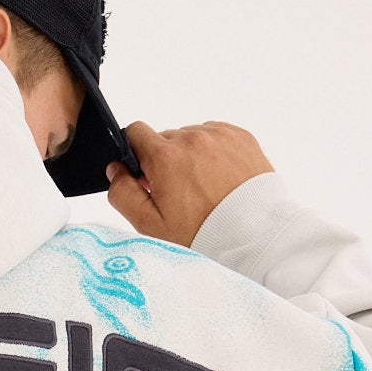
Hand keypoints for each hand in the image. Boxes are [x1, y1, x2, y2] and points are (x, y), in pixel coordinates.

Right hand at [105, 120, 274, 247]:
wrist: (256, 238)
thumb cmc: (204, 234)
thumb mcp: (151, 225)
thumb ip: (123, 194)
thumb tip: (115, 170)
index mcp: (165, 155)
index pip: (135, 132)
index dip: (135, 155)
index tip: (146, 177)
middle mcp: (192, 137)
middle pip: (165, 139)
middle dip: (166, 161)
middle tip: (179, 193)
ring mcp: (220, 135)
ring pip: (192, 138)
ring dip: (191, 156)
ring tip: (204, 188)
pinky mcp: (242, 137)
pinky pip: (217, 138)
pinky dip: (214, 154)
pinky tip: (220, 180)